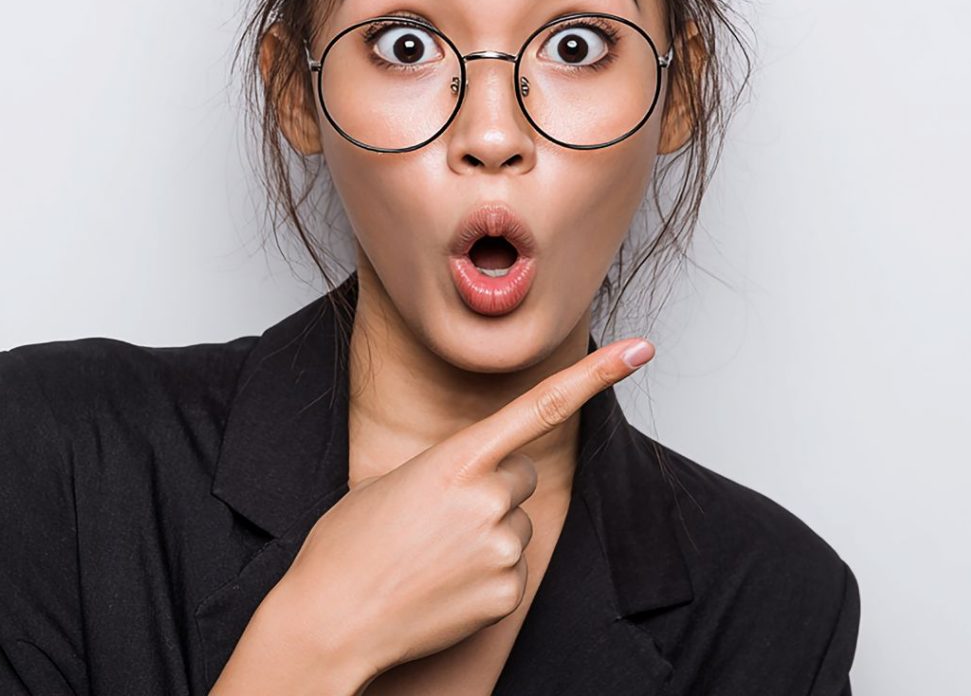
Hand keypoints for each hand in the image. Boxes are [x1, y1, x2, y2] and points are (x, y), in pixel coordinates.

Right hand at [274, 335, 655, 682]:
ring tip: (436, 554)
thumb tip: (485, 478)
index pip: (541, 405)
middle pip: (522, 474)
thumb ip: (451, 469)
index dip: (596, 375)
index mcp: (457, 459)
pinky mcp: (508, 595)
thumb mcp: (396, 481)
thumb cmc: (349, 545)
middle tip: (444, 515)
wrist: (330, 621)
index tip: (640, 349)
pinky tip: (446, 585)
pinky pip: (514, 569)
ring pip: (518, 524)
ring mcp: (501, 549)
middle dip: (495, 487)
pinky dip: (487, 574)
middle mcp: (488, 499)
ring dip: (490, 531)